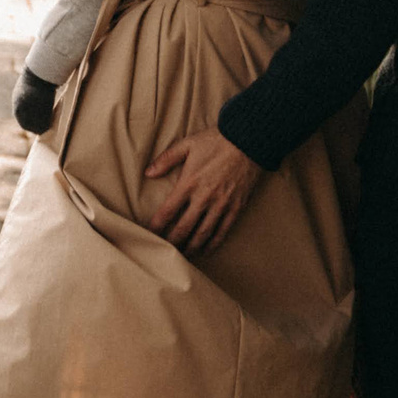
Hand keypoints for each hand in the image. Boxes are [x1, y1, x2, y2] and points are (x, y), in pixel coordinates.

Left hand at [146, 128, 262, 254]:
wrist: (249, 141)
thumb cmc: (216, 141)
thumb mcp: (187, 144)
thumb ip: (166, 159)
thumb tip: (148, 173)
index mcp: (189, 183)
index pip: (168, 211)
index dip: (156, 226)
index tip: (149, 235)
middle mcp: (204, 198)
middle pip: (184, 228)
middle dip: (173, 242)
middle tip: (164, 252)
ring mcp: (221, 204)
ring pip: (203, 233)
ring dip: (192, 247)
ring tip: (183, 256)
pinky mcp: (236, 207)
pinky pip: (223, 230)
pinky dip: (214, 242)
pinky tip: (207, 250)